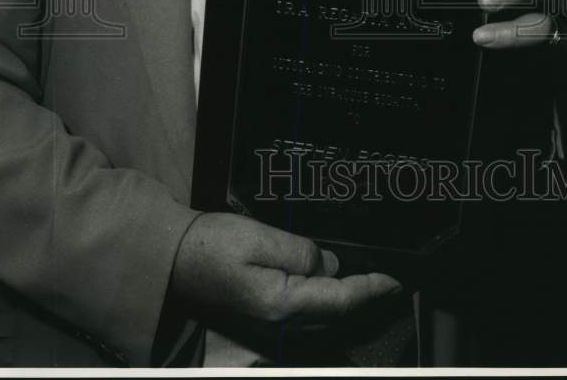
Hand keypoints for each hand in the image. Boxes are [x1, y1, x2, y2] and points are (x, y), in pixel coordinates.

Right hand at [171, 212, 400, 334]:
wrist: (170, 261)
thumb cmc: (210, 246)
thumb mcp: (260, 237)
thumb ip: (301, 252)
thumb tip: (332, 265)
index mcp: (280, 304)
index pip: (341, 300)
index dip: (372, 290)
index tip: (396, 281)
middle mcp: (277, 327)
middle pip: (335, 318)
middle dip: (365, 302)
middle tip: (391, 284)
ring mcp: (267, 330)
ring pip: (322, 325)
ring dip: (347, 308)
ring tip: (370, 287)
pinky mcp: (260, 324)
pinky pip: (304, 323)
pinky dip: (326, 310)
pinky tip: (333, 294)